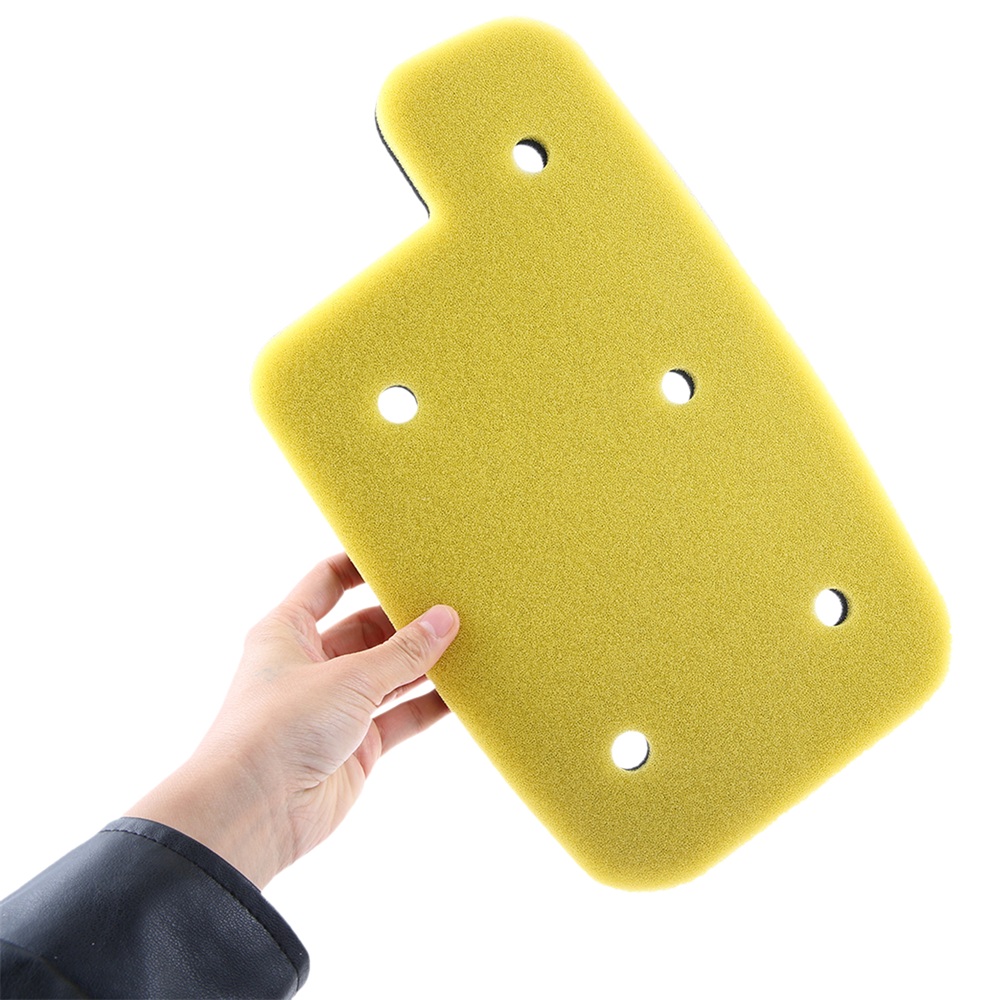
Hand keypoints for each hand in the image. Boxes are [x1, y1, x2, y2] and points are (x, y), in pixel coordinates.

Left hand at [130, 553, 458, 886]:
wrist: (252, 814)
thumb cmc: (278, 729)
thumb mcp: (348, 677)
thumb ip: (403, 651)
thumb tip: (447, 618)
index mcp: (288, 631)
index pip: (327, 582)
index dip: (362, 566)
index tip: (404, 553)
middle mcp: (310, 664)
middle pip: (367, 629)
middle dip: (407, 619)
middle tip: (455, 602)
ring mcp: (334, 707)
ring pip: (388, 674)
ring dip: (424, 662)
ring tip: (470, 641)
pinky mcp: (355, 745)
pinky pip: (400, 716)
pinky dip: (428, 704)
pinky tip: (463, 692)